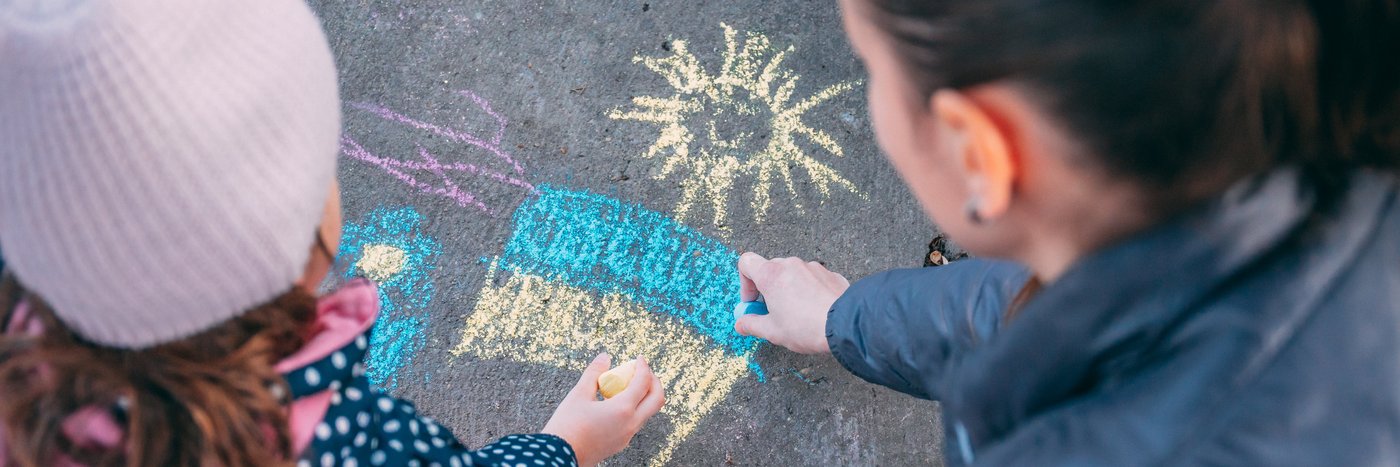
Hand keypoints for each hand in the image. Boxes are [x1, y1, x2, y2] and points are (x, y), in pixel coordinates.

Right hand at [542, 353, 665, 466]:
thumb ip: (594, 373)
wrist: (559, 456)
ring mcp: (627, 436)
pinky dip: (634, 408)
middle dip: (653, 382)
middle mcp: (631, 424)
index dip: (643, 367)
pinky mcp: (621, 443)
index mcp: (623, 409)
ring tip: (625, 386)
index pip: (643, 382)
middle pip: (657, 399)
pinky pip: (635, 422)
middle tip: (642, 372)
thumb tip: (605, 357)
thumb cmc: (567, 426)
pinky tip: (615, 403)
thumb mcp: (579, 394)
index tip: (639, 359)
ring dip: (643, 396)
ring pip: (647, 412)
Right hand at [734, 252, 849, 354]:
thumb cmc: (806, 327)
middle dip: (767, 289)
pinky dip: (808, 290)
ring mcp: (812, 267)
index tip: (753, 302)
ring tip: (797, 314)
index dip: (745, 283)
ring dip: (788, 289)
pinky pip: (812, 279)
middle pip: (770, 269)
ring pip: (792, 274)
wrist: (846, 325)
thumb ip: (751, 325)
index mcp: (771, 275)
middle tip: (773, 312)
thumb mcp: (772, 331)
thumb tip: (741, 324)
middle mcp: (791, 265)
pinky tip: (815, 311)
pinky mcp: (830, 274)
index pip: (746, 262)